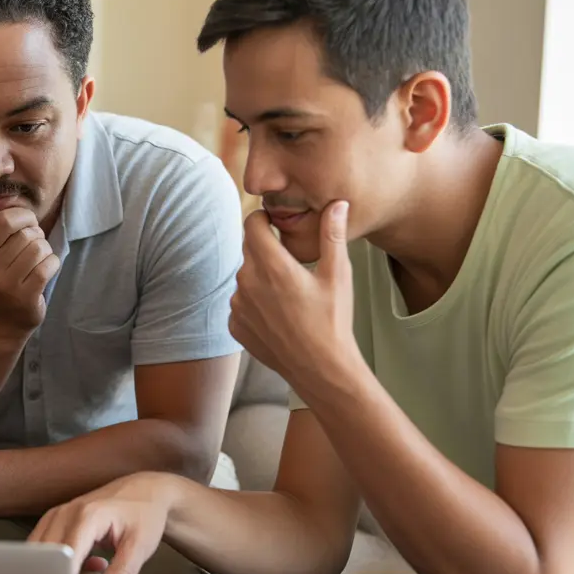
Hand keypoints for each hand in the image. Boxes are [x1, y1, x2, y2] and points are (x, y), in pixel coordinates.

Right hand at [0, 202, 60, 335]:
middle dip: (36, 234)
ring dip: (45, 249)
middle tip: (32, 243)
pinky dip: (52, 263)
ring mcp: (9, 284)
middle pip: (26, 234)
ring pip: (40, 249)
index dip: (22, 215)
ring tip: (37, 257)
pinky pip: (49, 265)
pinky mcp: (28, 295)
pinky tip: (44, 269)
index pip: (4, 221)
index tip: (27, 222)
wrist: (0, 321)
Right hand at [28, 473, 177, 573]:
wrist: (144, 491)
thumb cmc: (144, 514)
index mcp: (86, 517)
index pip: (64, 561)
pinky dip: (67, 570)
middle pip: (50, 562)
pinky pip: (49, 554)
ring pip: (46, 560)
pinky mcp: (55, 522)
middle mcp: (65, 514)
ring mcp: (57, 517)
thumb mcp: (140, 546)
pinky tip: (91, 569)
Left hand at [229, 201, 360, 393]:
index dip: (263, 218)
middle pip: (247, 248)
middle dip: (265, 247)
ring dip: (259, 276)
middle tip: (289, 259)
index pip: (251, 223)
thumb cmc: (333, 322)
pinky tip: (278, 314)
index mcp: (272, 266)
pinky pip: (240, 302)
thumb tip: (337, 203)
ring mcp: (238, 306)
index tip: (276, 223)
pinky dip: (254, 302)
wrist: (320, 370)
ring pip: (244, 276)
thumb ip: (332, 235)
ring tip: (288, 293)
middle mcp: (247, 283)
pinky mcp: (235, 325)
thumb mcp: (338, 275)